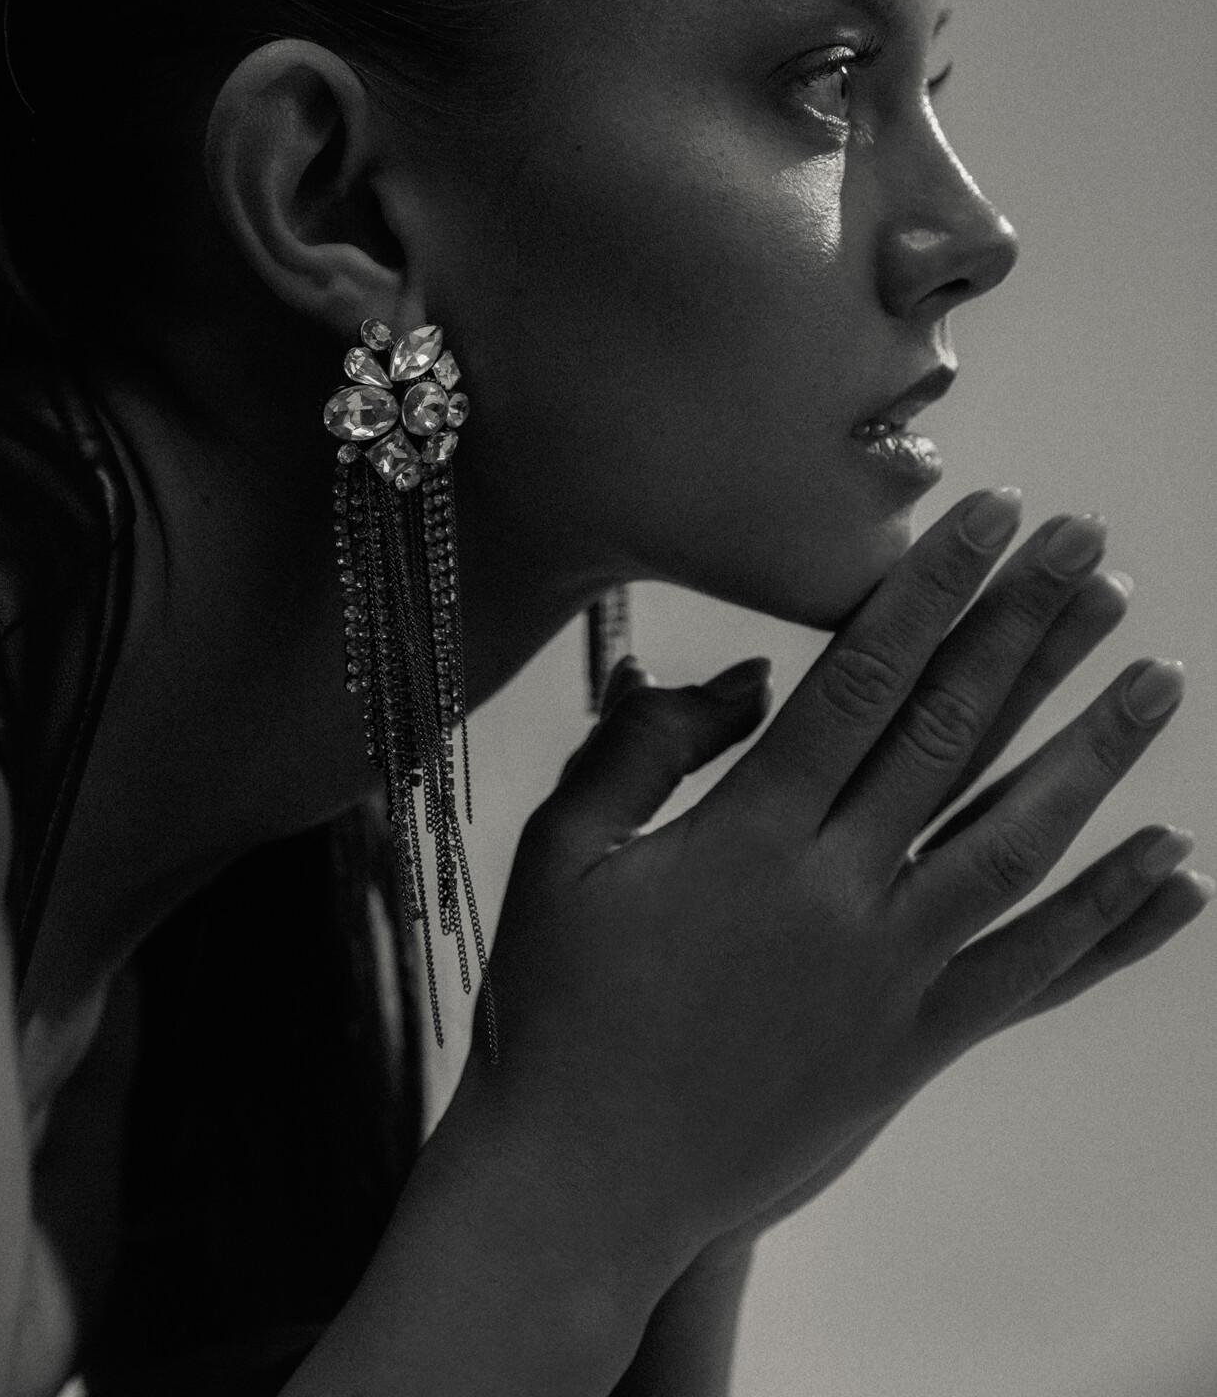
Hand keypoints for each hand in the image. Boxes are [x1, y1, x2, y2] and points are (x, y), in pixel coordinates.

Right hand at [445, 491, 1209, 1307]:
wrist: (582, 1188)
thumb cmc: (554, 1009)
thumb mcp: (562, 856)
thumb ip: (641, 749)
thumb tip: (747, 679)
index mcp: (746, 837)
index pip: (863, 682)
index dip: (933, 590)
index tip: (992, 519)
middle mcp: (836, 899)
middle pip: (956, 739)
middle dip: (1030, 633)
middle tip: (1096, 550)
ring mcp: (888, 980)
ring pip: (1017, 844)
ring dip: (1096, 755)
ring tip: (1161, 677)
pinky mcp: (913, 1051)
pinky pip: (1032, 975)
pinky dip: (1111, 922)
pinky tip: (1178, 868)